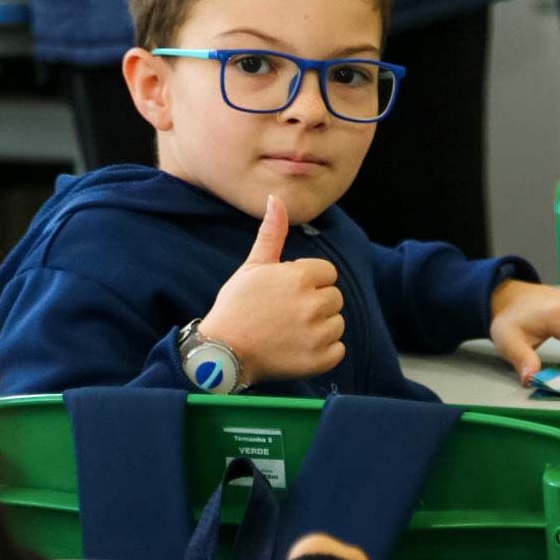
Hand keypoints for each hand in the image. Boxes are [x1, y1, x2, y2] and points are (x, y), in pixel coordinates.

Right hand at [201, 194, 346, 382]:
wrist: (222, 352)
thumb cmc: (236, 306)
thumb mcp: (253, 266)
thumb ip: (272, 233)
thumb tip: (276, 198)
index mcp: (300, 277)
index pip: (327, 273)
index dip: (308, 281)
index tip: (286, 293)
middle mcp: (313, 304)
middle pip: (334, 297)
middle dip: (315, 303)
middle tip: (286, 314)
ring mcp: (317, 334)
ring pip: (337, 323)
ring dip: (320, 327)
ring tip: (290, 331)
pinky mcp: (320, 360)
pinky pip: (338, 350)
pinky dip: (323, 352)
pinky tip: (298, 349)